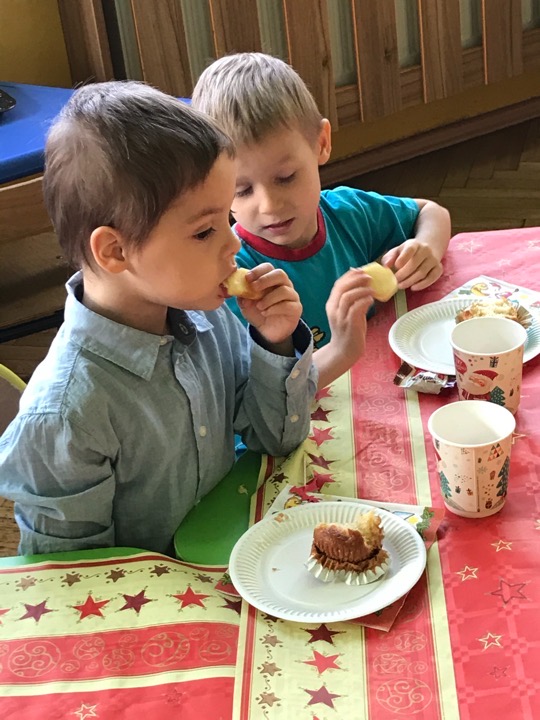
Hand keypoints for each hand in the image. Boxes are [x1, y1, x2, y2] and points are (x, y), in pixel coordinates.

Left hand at [237, 263, 300, 347]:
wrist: (268, 330)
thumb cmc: (258, 312)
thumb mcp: (246, 304)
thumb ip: (242, 296)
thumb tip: (239, 290)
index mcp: (271, 279)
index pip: (268, 267)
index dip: (258, 271)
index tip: (247, 278)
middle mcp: (284, 284)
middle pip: (280, 274)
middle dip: (265, 280)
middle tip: (254, 288)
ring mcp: (292, 296)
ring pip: (284, 290)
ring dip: (268, 298)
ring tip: (259, 307)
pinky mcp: (296, 308)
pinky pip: (288, 305)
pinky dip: (274, 309)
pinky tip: (265, 313)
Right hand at [313, 269, 372, 388]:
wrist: (345, 351)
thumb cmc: (349, 330)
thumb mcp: (347, 312)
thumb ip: (352, 298)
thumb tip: (361, 282)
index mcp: (331, 304)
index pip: (338, 284)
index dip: (350, 275)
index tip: (362, 270)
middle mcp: (333, 310)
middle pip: (341, 288)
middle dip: (356, 279)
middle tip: (369, 277)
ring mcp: (340, 317)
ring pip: (348, 297)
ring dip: (362, 290)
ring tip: (372, 289)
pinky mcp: (349, 325)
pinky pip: (356, 308)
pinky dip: (364, 301)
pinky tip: (372, 300)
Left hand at [381, 199, 449, 290]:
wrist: (426, 250)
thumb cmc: (407, 253)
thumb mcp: (397, 251)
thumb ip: (389, 257)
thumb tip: (386, 266)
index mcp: (414, 244)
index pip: (410, 249)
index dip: (403, 258)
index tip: (396, 266)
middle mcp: (426, 250)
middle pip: (415, 264)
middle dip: (403, 274)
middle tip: (395, 281)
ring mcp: (433, 259)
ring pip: (422, 272)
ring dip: (410, 281)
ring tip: (401, 285)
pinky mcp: (438, 268)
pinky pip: (432, 278)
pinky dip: (423, 284)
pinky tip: (413, 287)